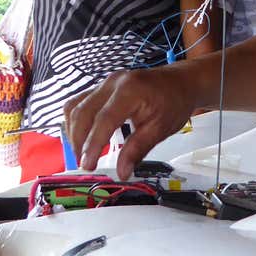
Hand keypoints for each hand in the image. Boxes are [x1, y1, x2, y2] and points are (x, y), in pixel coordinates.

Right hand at [66, 66, 195, 177]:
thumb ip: (138, 150)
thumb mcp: (160, 129)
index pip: (104, 120)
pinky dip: (77, 121)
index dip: (93, 145)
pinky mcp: (102, 86)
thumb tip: (121, 173)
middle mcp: (112, 83)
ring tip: (82, 153)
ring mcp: (105, 83)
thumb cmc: (174, 103)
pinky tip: (83, 137)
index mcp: (129, 91)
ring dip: (74, 132)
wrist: (181, 82)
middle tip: (83, 164)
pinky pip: (79, 102)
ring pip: (76, 106)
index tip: (87, 166)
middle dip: (78, 141)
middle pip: (83, 112)